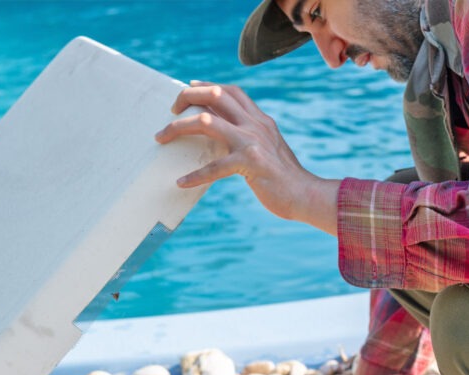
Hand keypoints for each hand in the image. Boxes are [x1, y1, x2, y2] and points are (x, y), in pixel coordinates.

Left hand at [154, 82, 338, 233]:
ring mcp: (252, 142)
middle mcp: (255, 125)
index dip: (207, 86)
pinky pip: (214, 167)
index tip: (188, 88)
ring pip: (207, 122)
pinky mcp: (250, 164)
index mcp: (260, 121)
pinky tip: (181, 183)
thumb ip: (252, 137)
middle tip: (170, 111)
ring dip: (178, 128)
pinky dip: (195, 175)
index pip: (231, 91)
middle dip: (187, 97)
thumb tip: (229, 136)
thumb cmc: (285, 178)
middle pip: (215, 95)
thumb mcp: (270, 149)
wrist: (307, 195)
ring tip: (161, 138)